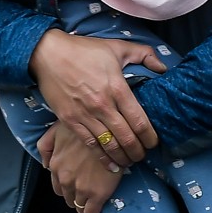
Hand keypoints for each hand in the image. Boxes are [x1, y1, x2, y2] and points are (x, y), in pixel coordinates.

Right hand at [28, 29, 162, 163]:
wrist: (48, 54)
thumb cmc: (84, 50)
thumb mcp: (117, 47)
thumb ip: (144, 54)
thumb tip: (163, 67)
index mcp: (118, 88)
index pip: (139, 121)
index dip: (150, 137)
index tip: (154, 143)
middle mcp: (103, 105)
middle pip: (126, 137)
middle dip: (138, 151)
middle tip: (143, 156)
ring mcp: (85, 115)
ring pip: (109, 145)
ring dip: (122, 158)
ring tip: (129, 163)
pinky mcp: (70, 121)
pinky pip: (89, 144)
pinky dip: (101, 158)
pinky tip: (110, 165)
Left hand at [41, 121, 124, 212]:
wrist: (111, 131)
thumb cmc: (86, 126)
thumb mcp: (57, 130)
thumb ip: (46, 147)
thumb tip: (45, 165)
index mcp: (56, 166)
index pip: (58, 187)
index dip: (68, 188)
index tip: (77, 186)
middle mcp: (65, 179)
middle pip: (68, 198)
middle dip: (76, 197)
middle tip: (88, 192)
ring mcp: (80, 188)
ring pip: (79, 207)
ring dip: (85, 206)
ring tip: (95, 203)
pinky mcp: (97, 195)